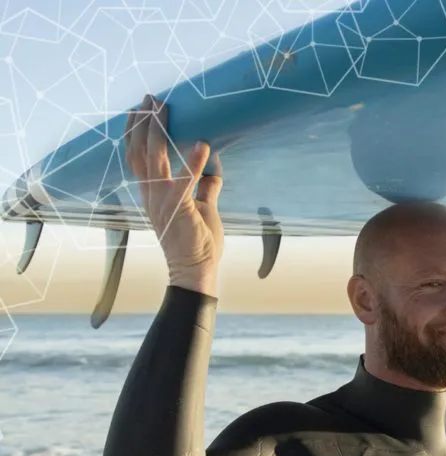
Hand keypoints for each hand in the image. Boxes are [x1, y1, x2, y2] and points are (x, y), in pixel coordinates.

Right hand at [124, 94, 224, 294]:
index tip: (140, 110)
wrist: (194, 271)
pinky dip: (193, 162)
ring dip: (158, 130)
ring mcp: (163, 202)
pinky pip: (184, 181)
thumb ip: (205, 192)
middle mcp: (152, 195)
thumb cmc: (197, 243)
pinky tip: (203, 143)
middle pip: (140, 151)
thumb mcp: (201, 211)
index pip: (137, 157)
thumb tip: (213, 177)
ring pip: (153, 158)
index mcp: (153, 194)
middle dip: (143, 122)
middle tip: (149, 98)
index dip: (136, 132)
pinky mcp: (179, 210)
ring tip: (163, 107)